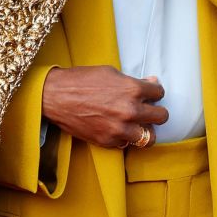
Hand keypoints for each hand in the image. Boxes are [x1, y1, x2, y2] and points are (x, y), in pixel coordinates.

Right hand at [42, 66, 168, 148]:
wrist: (55, 96)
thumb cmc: (80, 81)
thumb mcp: (110, 73)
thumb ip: (133, 81)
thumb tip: (151, 82)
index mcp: (132, 89)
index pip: (159, 93)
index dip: (155, 92)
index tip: (150, 93)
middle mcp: (130, 111)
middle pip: (161, 116)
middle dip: (157, 112)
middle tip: (149, 111)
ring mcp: (120, 128)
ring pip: (149, 137)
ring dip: (146, 130)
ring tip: (139, 126)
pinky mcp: (108, 141)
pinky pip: (127, 143)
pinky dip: (125, 137)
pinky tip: (118, 129)